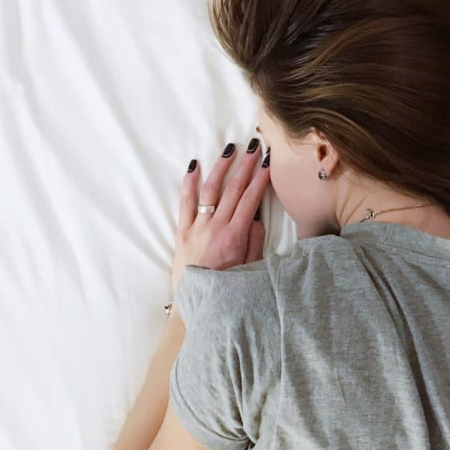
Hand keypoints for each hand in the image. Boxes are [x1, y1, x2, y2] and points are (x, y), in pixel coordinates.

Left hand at [171, 142, 269, 293]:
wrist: (197, 302)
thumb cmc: (226, 287)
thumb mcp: (250, 267)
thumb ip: (255, 241)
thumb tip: (257, 217)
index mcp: (235, 236)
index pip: (251, 199)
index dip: (260, 178)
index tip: (268, 162)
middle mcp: (216, 227)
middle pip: (233, 189)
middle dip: (245, 165)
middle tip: (254, 147)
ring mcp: (197, 227)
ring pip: (210, 190)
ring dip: (221, 167)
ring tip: (229, 150)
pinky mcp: (182, 230)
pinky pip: (185, 202)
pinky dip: (189, 182)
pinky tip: (194, 166)